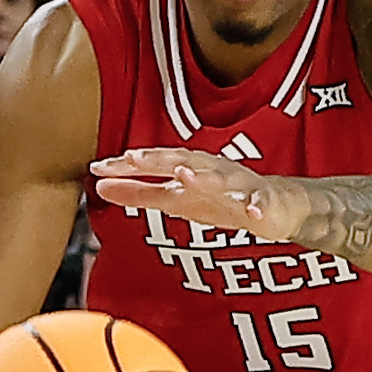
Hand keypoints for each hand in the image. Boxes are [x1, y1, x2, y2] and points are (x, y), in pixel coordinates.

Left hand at [89, 147, 290, 238]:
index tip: (98, 167)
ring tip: (184, 176)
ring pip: (221, 178)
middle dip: (159, 160)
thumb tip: (99, 186)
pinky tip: (252, 213)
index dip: (128, 165)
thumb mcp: (175, 199)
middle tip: (134, 158)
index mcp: (189, 167)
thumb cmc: (218, 200)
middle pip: (183, 161)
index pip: (154, 163)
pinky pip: (260, 204)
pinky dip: (256, 206)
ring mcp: (239, 185)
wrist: (273, 207)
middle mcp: (211, 170)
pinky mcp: (263, 202)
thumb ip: (139, 193)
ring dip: (203, 177)